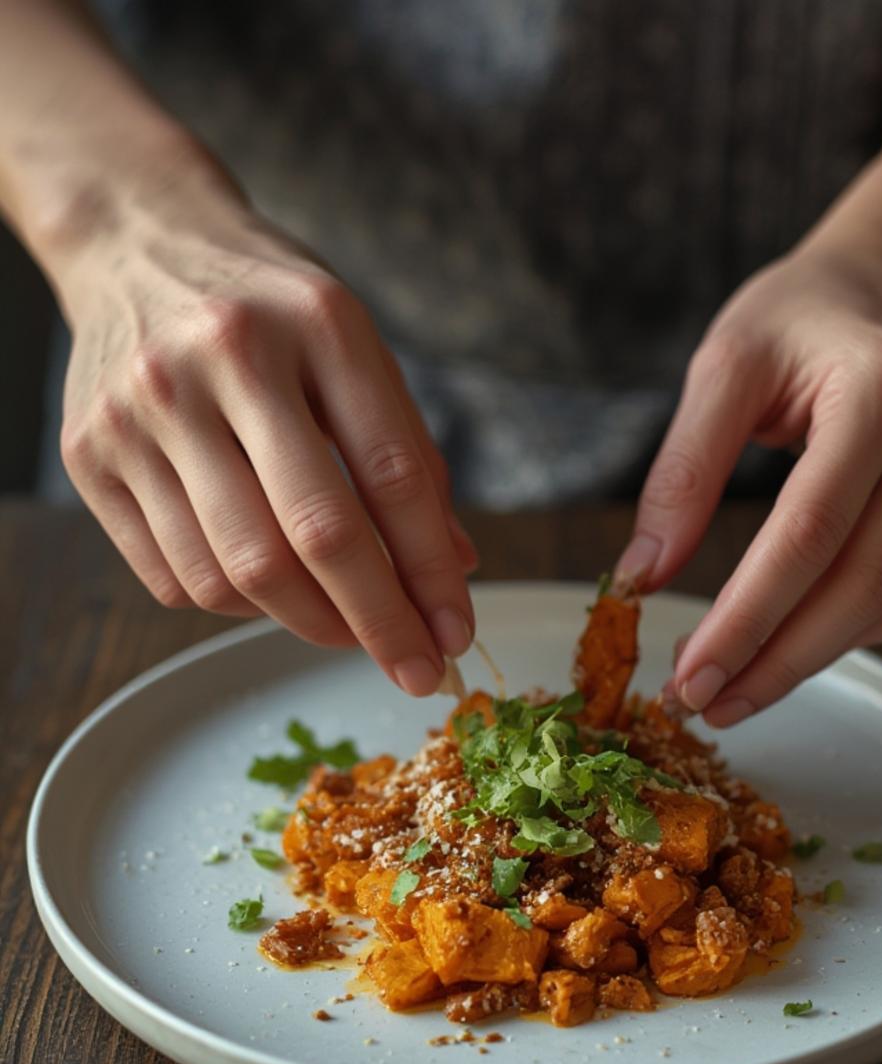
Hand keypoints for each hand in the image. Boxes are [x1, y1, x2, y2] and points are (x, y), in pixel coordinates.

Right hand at [57, 189, 476, 695]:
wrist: (135, 240)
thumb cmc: (269, 308)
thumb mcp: (354, 347)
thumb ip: (405, 454)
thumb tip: (453, 569)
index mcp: (316, 321)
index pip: (390, 475)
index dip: (430, 572)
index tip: (455, 634)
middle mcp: (223, 359)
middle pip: (312, 536)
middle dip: (376, 622)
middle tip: (414, 668)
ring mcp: (144, 409)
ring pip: (236, 572)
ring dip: (306, 624)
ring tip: (343, 627)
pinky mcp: (88, 453)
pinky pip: (175, 576)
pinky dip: (234, 604)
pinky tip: (266, 588)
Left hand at [616, 229, 881, 725]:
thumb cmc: (800, 314)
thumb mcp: (724, 363)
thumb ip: (683, 470)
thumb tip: (640, 577)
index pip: (811, 532)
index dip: (749, 616)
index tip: (690, 673)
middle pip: (859, 585)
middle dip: (775, 661)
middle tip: (702, 704)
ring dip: (808, 661)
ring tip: (731, 692)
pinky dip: (843, 634)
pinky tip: (784, 647)